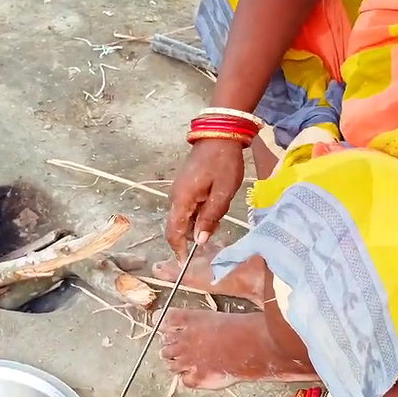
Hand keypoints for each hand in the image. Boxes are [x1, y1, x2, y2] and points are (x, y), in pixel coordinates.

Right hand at [166, 140, 245, 256]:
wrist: (219, 134)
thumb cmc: (223, 162)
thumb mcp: (222, 193)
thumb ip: (210, 217)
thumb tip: (199, 240)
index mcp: (182, 199)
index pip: (174, 231)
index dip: (178, 249)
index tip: (186, 262)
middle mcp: (175, 196)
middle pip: (179, 225)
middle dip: (194, 233)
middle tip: (217, 225)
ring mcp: (179, 189)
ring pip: (185, 215)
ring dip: (199, 221)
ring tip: (219, 210)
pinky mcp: (185, 184)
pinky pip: (189, 205)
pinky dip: (199, 210)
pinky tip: (215, 203)